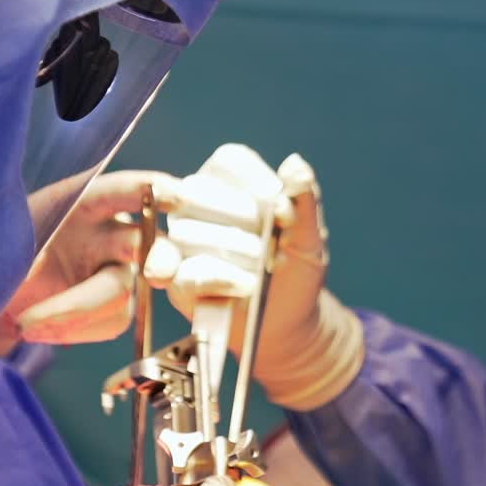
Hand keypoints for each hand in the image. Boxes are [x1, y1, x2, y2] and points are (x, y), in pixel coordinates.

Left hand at [0, 170, 182, 352]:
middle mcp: (110, 233)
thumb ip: (22, 251)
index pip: (120, 191)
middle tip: (155, 273)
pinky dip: (76, 330)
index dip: (146, 191)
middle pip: (148, 243)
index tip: (172, 195)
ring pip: (121, 294)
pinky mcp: (117, 305)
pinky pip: (111, 322)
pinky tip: (45, 329)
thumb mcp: (0, 240)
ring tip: (27, 323)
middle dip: (160, 257)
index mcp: (84, 203)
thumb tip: (35, 275)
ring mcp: (117, 271)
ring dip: (75, 314)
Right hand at [145, 144, 364, 409]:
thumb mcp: (310, 237)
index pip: (229, 162)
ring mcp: (180, 243)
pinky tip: (241, 286)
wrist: (288, 323)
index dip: (256, 183)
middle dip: (244, 223)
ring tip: (260, 273)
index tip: (282, 212)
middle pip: (199, 192)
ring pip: (189, 233)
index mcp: (230, 183)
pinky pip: (184, 273)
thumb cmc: (296, 272)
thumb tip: (295, 164)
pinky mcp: (175, 281)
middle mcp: (196, 205)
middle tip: (271, 248)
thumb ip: (304, 200)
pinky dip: (218, 279)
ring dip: (236, 255)